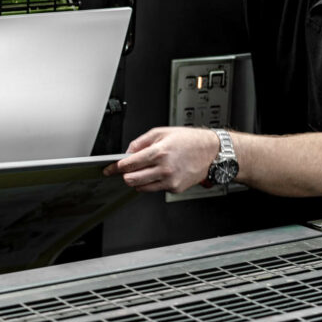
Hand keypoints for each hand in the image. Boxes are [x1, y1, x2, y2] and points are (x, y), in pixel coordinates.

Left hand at [104, 127, 219, 192]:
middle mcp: (164, 168)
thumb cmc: (189, 140)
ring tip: (144, 171)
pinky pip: (155, 189)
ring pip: (142, 187)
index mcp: (159, 152)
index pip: (129, 164)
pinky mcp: (176, 188)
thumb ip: (141, 142)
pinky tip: (158, 173)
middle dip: (125, 175)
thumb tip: (127, 152)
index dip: (116, 167)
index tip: (109, 169)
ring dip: (137, 181)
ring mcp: (170, 180)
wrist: (212, 152)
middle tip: (126, 171)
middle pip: (132, 179)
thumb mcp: (162, 132)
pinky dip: (152, 183)